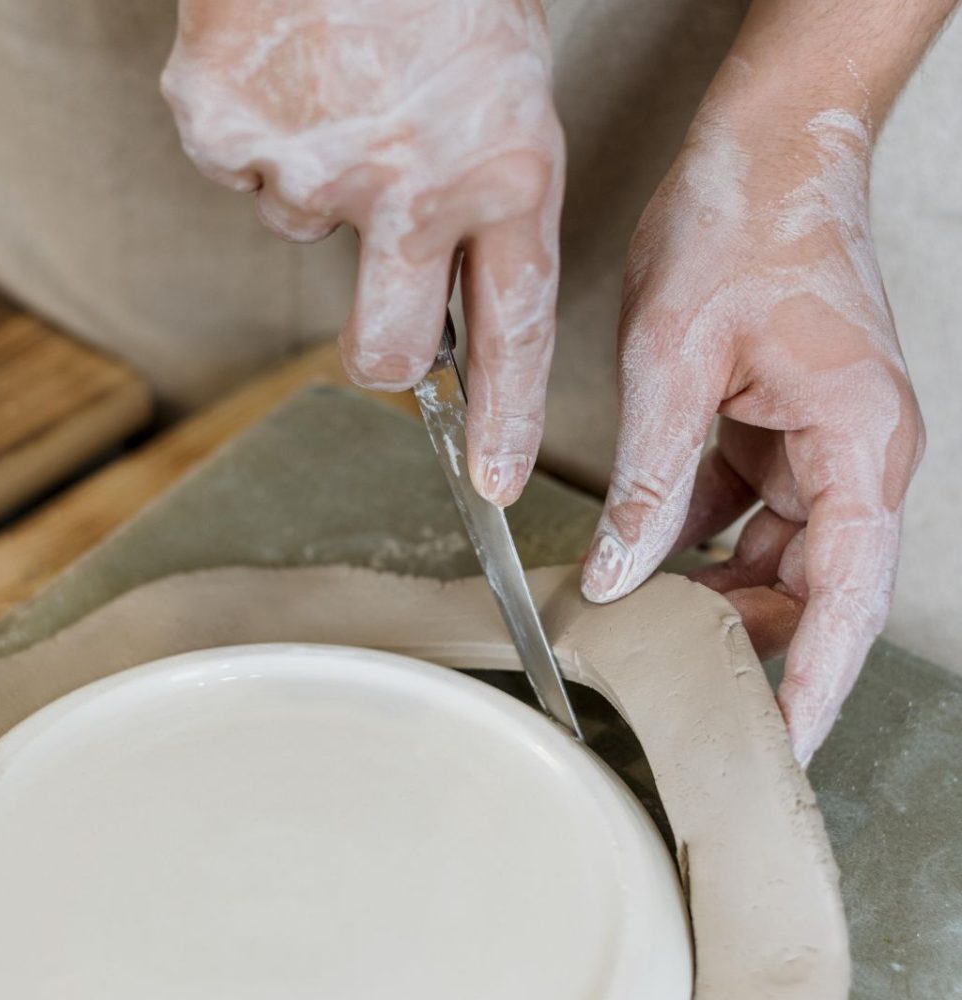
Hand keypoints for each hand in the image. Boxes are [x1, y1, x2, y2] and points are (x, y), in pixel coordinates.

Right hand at [162, 0, 563, 505]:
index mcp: (507, 174)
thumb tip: (434, 299)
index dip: (506, 420)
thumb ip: (477, 205)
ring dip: (322, 182)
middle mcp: (415, 186)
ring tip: (345, 91)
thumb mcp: (507, 98)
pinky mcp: (227, 128)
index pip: (513, 334)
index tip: (499, 481)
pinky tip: (291, 70)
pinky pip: (242, 171)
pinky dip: (260, 133)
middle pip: (383, 351)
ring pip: (307, 236)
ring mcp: (315, 162)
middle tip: (381, 285)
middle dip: (380, 345)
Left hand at [580, 66, 924, 764]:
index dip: (816, 679)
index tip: (780, 745)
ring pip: (778, 552)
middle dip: (751, 636)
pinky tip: (651, 554)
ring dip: (717, 588)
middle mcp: (855, 452)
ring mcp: (820, 441)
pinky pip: (749, 507)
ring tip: (647, 619)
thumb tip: (618, 571)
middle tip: (677, 683)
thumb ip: (651, 477)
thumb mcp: (676, 360)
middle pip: (814, 583)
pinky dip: (702, 536)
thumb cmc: (744, 226)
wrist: (763, 149)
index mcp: (860, 442)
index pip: (851, 593)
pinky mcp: (782, 426)